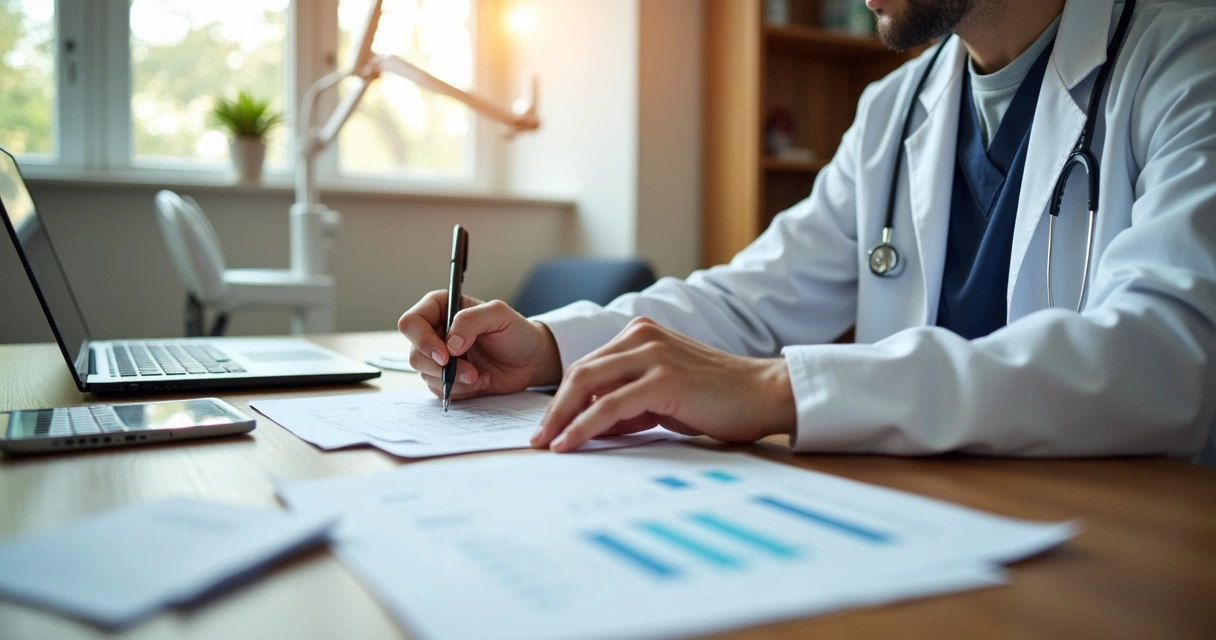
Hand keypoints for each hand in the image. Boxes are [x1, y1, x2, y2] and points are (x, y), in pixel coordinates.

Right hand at [398, 291, 561, 399]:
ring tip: (481, 376)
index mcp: (441, 308)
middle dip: (441, 367)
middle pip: (414, 353)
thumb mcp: (499, 315)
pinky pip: (440, 391)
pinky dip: (462, 391)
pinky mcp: (446, 379)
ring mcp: (438, 357)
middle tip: (471, 371)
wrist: (530, 360)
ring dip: (455, 381)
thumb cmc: (515, 332)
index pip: (411, 322)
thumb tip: (449, 344)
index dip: (422, 340)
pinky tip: (481, 382)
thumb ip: (471, 321)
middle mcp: (434, 332)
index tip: (446, 355)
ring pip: (426, 375)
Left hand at [530, 317, 796, 452]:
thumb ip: (628, 403)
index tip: (547, 427)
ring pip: (588, 385)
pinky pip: (609, 406)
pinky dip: (583, 426)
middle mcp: (642, 337)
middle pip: (579, 372)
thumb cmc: (719, 399)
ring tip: (545, 445)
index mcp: (640, 334)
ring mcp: (652, 355)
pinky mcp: (663, 379)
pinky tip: (569, 443)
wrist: (765, 394)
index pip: (588, 367)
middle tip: (536, 439)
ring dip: (560, 418)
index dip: (562, 399)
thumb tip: (590, 426)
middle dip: (552, 408)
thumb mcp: (664, 395)